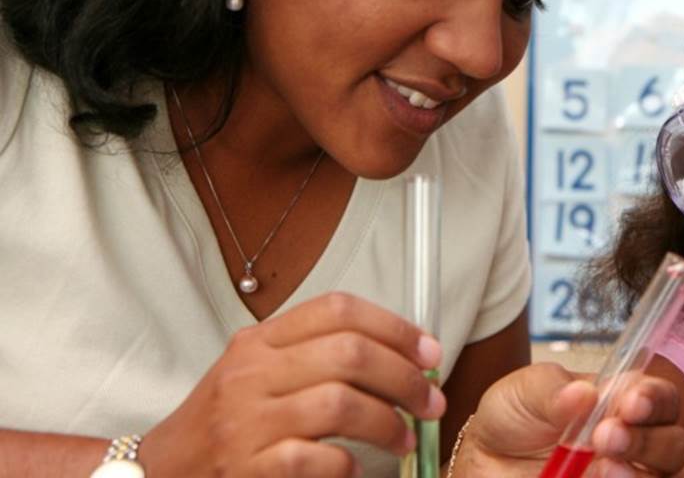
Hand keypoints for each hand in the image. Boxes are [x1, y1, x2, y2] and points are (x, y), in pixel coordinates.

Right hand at [138, 293, 444, 476]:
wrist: (165, 472)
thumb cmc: (226, 422)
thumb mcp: (258, 372)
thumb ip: (315, 354)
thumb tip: (401, 354)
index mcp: (260, 341)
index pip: (337, 309)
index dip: (395, 326)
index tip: (429, 352)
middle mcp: (251, 373)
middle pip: (349, 353)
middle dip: (405, 377)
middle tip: (430, 401)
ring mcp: (246, 421)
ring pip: (339, 402)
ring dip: (388, 422)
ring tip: (405, 438)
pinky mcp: (248, 468)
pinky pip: (315, 457)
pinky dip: (348, 464)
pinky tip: (357, 468)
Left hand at [452, 362, 683, 476]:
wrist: (487, 462)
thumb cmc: (513, 418)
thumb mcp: (523, 392)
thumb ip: (552, 391)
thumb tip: (585, 393)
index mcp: (620, 402)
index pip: (659, 398)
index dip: (654, 398)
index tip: (630, 402)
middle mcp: (633, 442)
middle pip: (672, 444)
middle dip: (646, 440)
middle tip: (606, 436)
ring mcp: (622, 475)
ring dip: (635, 473)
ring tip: (601, 466)